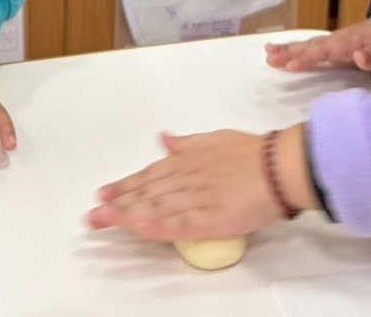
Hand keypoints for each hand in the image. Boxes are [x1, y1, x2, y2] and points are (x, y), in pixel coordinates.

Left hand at [87, 126, 316, 241]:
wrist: (279, 166)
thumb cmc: (252, 152)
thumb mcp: (214, 139)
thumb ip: (187, 143)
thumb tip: (165, 140)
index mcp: (187, 160)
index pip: (148, 176)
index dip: (123, 186)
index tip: (102, 194)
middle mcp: (186, 178)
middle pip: (145, 193)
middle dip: (117, 204)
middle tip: (92, 216)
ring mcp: (197, 199)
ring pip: (155, 208)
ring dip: (128, 215)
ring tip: (104, 222)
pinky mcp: (211, 218)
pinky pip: (179, 224)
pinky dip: (158, 227)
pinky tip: (140, 230)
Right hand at [265, 17, 370, 73]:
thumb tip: (358, 56)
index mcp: (351, 41)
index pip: (325, 50)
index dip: (307, 58)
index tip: (288, 65)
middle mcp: (340, 39)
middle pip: (311, 46)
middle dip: (289, 52)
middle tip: (268, 58)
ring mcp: (338, 41)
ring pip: (309, 45)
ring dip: (289, 49)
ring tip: (268, 53)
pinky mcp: (339, 46)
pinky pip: (314, 47)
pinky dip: (298, 49)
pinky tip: (288, 53)